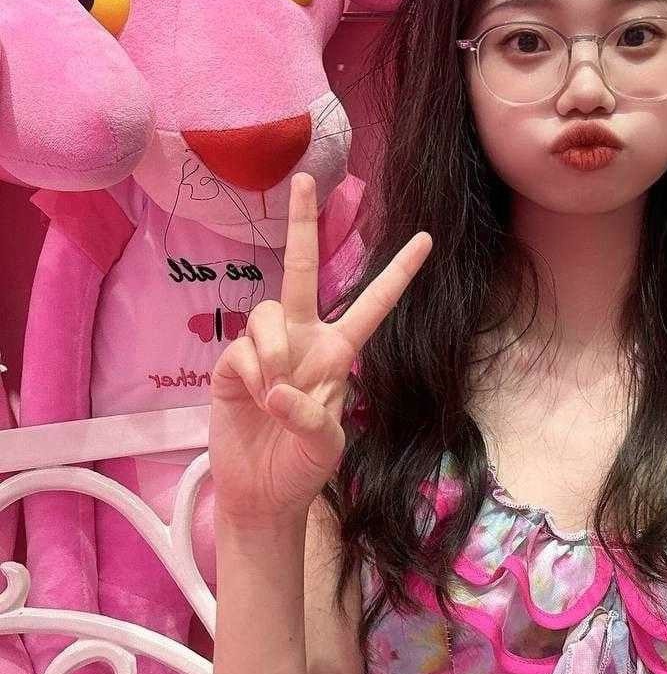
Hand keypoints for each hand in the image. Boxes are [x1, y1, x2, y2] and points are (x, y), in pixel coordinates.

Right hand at [209, 172, 431, 528]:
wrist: (261, 493)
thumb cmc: (303, 467)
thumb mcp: (326, 446)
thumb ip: (312, 416)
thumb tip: (280, 389)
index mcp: (339, 352)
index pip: (373, 305)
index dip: (398, 273)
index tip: (426, 239)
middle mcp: (303, 338)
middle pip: (303, 270)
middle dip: (301, 224)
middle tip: (305, 180)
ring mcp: (266, 348)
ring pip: (267, 313)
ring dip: (274, 352)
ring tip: (274, 394)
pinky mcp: (232, 363)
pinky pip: (243, 348)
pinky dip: (253, 373)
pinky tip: (256, 399)